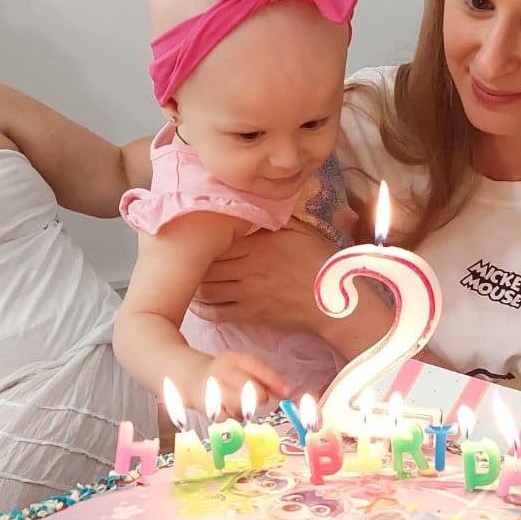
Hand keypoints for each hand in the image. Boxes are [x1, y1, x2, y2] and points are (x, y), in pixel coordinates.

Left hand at [190, 222, 337, 329]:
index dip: (203, 239)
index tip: (197, 236)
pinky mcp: (250, 314)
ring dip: (194, 284)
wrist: (335, 301)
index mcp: (259, 245)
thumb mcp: (303, 231)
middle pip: (206, 264)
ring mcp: (247, 293)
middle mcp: (248, 268)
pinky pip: (216, 313)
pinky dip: (202, 308)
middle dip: (194, 261)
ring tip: (188, 278)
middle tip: (185, 258)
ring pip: (206, 289)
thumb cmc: (321, 263)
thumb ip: (278, 218)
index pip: (218, 240)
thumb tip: (259, 205)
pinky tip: (198, 302)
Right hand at [193, 350, 289, 418]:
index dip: (273, 380)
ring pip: (236, 403)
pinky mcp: (203, 406)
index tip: (287, 392)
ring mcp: (210, 388)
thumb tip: (287, 391)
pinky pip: (225, 417)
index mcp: (234, 358)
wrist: (190, 378)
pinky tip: (232, 412)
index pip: (256, 366)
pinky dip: (233, 418)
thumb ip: (264, 377)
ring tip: (245, 406)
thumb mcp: (243, 368)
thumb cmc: (226, 374)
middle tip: (262, 400)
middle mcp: (221, 371)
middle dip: (259, 396)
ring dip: (246, 409)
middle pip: (246, 385)